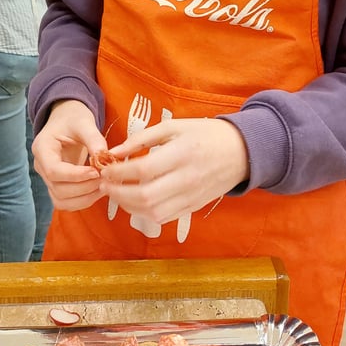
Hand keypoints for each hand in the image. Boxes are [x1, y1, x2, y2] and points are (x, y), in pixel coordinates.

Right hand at [31, 100, 105, 210]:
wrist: (67, 121)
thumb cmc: (72, 119)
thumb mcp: (84, 122)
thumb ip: (94, 138)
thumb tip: (105, 156)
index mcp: (42, 148)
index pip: (54, 171)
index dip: (76, 175)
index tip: (96, 171)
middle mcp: (41, 166)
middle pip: (58, 189)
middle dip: (84, 187)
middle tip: (105, 178)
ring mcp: (48, 178)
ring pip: (61, 200)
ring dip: (85, 197)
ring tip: (104, 185)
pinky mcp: (58, 185)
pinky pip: (67, 202)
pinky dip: (83, 200)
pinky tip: (98, 190)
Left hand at [97, 117, 249, 222]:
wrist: (241, 152)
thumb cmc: (205, 134)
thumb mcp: (174, 127)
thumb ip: (142, 139)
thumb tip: (114, 152)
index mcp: (181, 154)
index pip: (142, 170)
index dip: (118, 172)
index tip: (105, 168)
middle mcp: (187, 179)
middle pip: (144, 196)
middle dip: (118, 193)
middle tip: (104, 185)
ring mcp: (191, 197)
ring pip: (152, 212)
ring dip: (127, 206)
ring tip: (116, 193)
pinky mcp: (193, 208)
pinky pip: (164, 218)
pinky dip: (144, 213)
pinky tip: (134, 202)